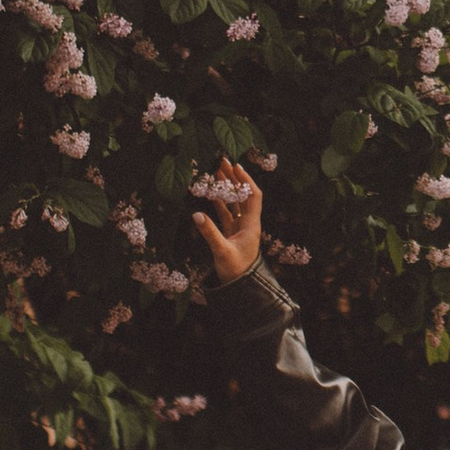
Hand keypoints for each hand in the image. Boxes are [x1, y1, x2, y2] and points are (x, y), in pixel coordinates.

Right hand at [191, 166, 263, 285]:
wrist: (240, 288)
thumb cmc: (236, 270)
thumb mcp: (222, 251)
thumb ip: (210, 233)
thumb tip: (196, 214)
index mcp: (251, 225)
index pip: (253, 196)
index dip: (246, 180)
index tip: (236, 166)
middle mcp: (248, 224)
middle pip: (243, 195)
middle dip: (234, 178)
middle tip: (222, 161)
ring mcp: (239, 228)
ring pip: (234, 203)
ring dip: (226, 188)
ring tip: (216, 172)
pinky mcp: (231, 234)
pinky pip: (226, 214)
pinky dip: (219, 203)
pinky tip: (211, 194)